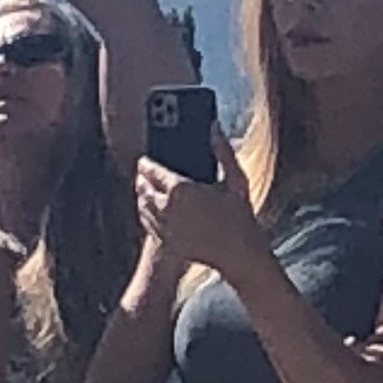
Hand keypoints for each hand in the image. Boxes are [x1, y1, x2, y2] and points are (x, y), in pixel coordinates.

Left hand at [134, 155, 271, 282]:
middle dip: (142, 178)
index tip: (145, 159)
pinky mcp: (166, 241)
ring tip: (146, 189)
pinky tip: (151, 209)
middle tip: (145, 172)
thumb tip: (214, 127)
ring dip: (142, 195)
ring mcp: (165, 227)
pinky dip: (146, 213)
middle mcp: (167, 208)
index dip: (146, 163)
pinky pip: (147, 222)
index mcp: (181, 189)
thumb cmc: (240, 218)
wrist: (239, 255)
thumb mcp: (236, 181)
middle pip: (143, 187)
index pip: (151, 171)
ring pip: (142, 205)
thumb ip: (223, 152)